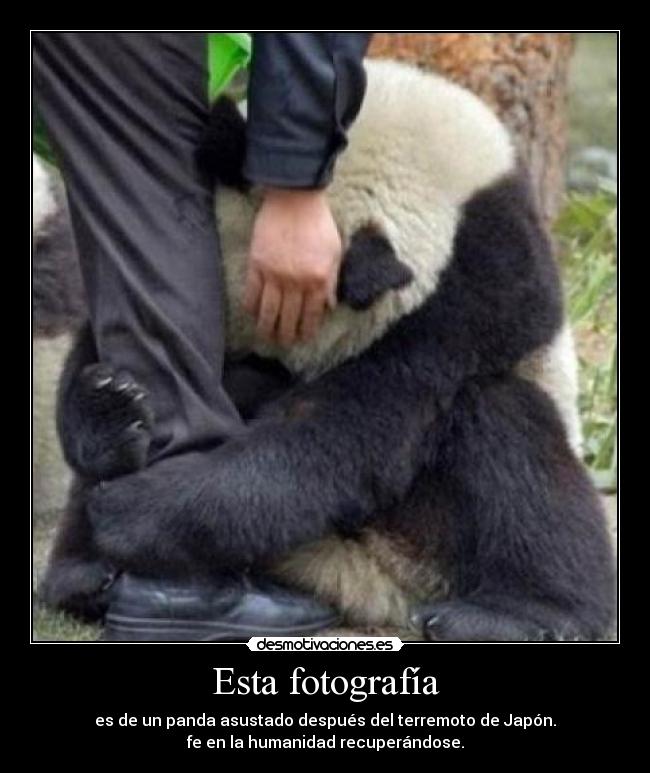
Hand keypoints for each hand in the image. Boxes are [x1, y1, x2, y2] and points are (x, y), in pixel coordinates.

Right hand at [243, 188, 341, 345]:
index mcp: (318, 279)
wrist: (294, 197)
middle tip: (283, 344)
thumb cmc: (318, 223)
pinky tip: (252, 315)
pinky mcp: (256, 265)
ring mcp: (274, 274)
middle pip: (289, 318)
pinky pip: (252, 293)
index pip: (312, 315)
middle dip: (286, 335)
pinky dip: (251, 307)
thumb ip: (332, 281)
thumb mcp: (335, 252)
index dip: (306, 330)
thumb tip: (329, 306)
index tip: (302, 339)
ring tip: (266, 337)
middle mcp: (296, 282)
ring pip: (269, 311)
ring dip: (267, 328)